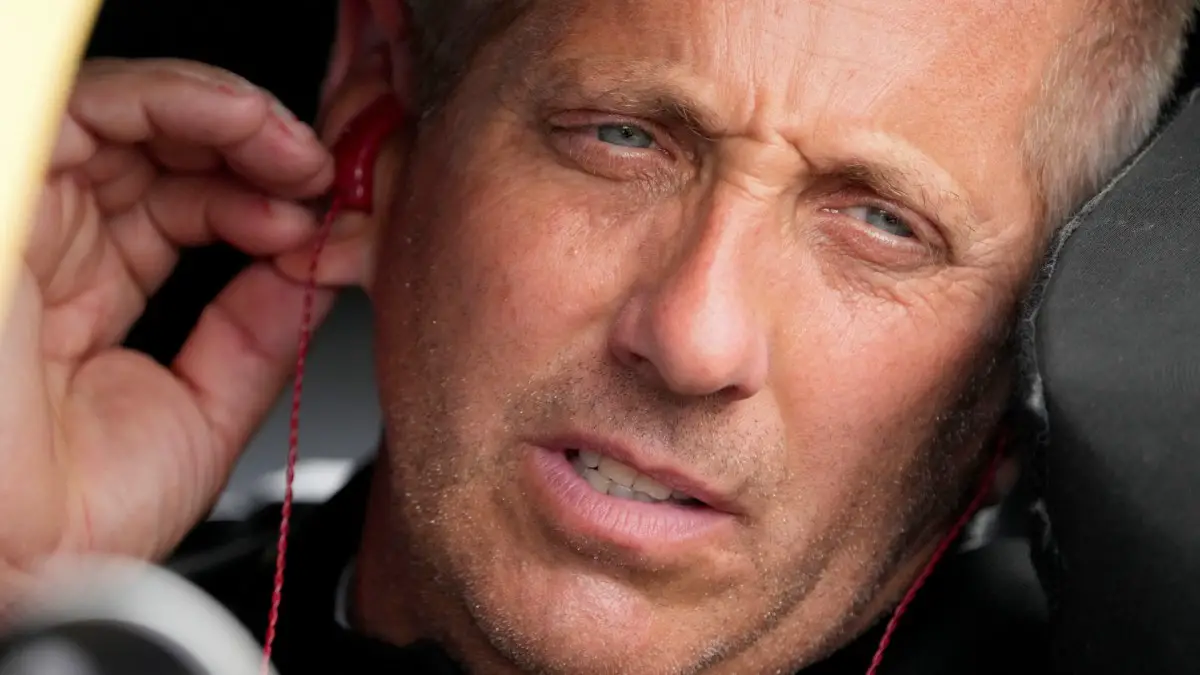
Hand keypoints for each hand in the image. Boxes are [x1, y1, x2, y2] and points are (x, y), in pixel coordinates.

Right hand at [0, 58, 334, 597]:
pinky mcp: (9, 183)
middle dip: (260, 153)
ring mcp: (29, 210)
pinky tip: (248, 130)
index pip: (187, 206)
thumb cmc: (70, 523)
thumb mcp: (204, 414)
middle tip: (326, 181)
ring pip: (133, 111)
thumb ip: (260, 333)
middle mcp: (56, 244)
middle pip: (166, 151)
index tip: (329, 223)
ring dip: (236, 120)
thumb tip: (319, 269)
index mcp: (93, 294)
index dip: (263, 202)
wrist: (17, 568)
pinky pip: (91, 102)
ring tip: (301, 160)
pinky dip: (182, 99)